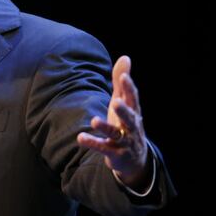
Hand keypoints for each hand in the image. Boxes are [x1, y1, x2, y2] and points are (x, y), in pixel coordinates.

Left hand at [77, 55, 150, 189]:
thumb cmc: (126, 124)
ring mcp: (124, 141)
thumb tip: (125, 57)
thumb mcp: (123, 102)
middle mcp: (131, 126)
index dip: (129, 88)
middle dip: (123, 110)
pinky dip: (92, 143)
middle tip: (117, 101)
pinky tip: (80, 137)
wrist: (135, 159)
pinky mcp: (115, 153)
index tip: (124, 77)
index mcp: (133, 112)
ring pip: (116, 134)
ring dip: (105, 127)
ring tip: (94, 120)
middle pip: (129, 117)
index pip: (133, 99)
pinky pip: (103, 148)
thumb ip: (122, 81)